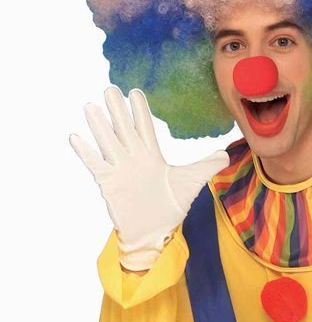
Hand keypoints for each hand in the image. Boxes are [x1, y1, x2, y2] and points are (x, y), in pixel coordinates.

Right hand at [70, 86, 228, 270]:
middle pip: (124, 129)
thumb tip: (226, 154)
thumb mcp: (192, 182)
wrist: (156, 232)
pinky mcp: (109, 184)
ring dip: (99, 125)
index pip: (144, 127)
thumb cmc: (171, 206)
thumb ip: (207, 165)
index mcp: (151, 155)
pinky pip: (96, 165)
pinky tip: (75, 137)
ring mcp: (120, 170)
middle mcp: (133, 158)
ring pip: (108, 142)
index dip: (139, 110)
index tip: (135, 91)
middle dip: (117, 110)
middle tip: (110, 89)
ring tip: (90, 106)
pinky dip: (86, 152)